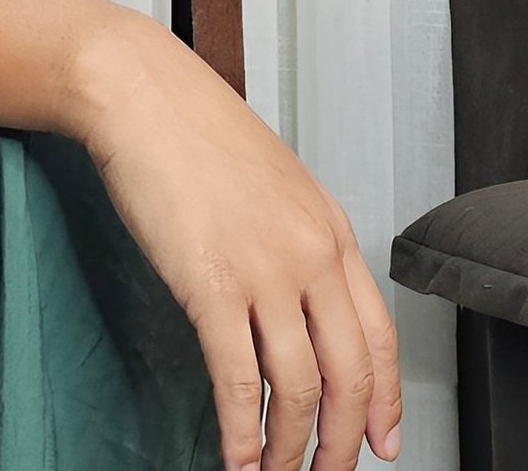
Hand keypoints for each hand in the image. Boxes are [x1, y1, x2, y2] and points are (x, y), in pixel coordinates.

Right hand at [72, 17, 402, 470]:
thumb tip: (297, 305)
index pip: (379, 336)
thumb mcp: (273, 182)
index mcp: (329, 227)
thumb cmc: (194, 129)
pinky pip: (238, 382)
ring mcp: (264, 271)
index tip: (383, 441)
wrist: (142, 93)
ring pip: (299, 390)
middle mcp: (309, 253)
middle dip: (343, 444)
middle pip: (349, 375)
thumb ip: (296, 240)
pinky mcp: (212, 285)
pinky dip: (240, 434)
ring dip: (288, 450)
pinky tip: (234, 457)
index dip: (385, 401)